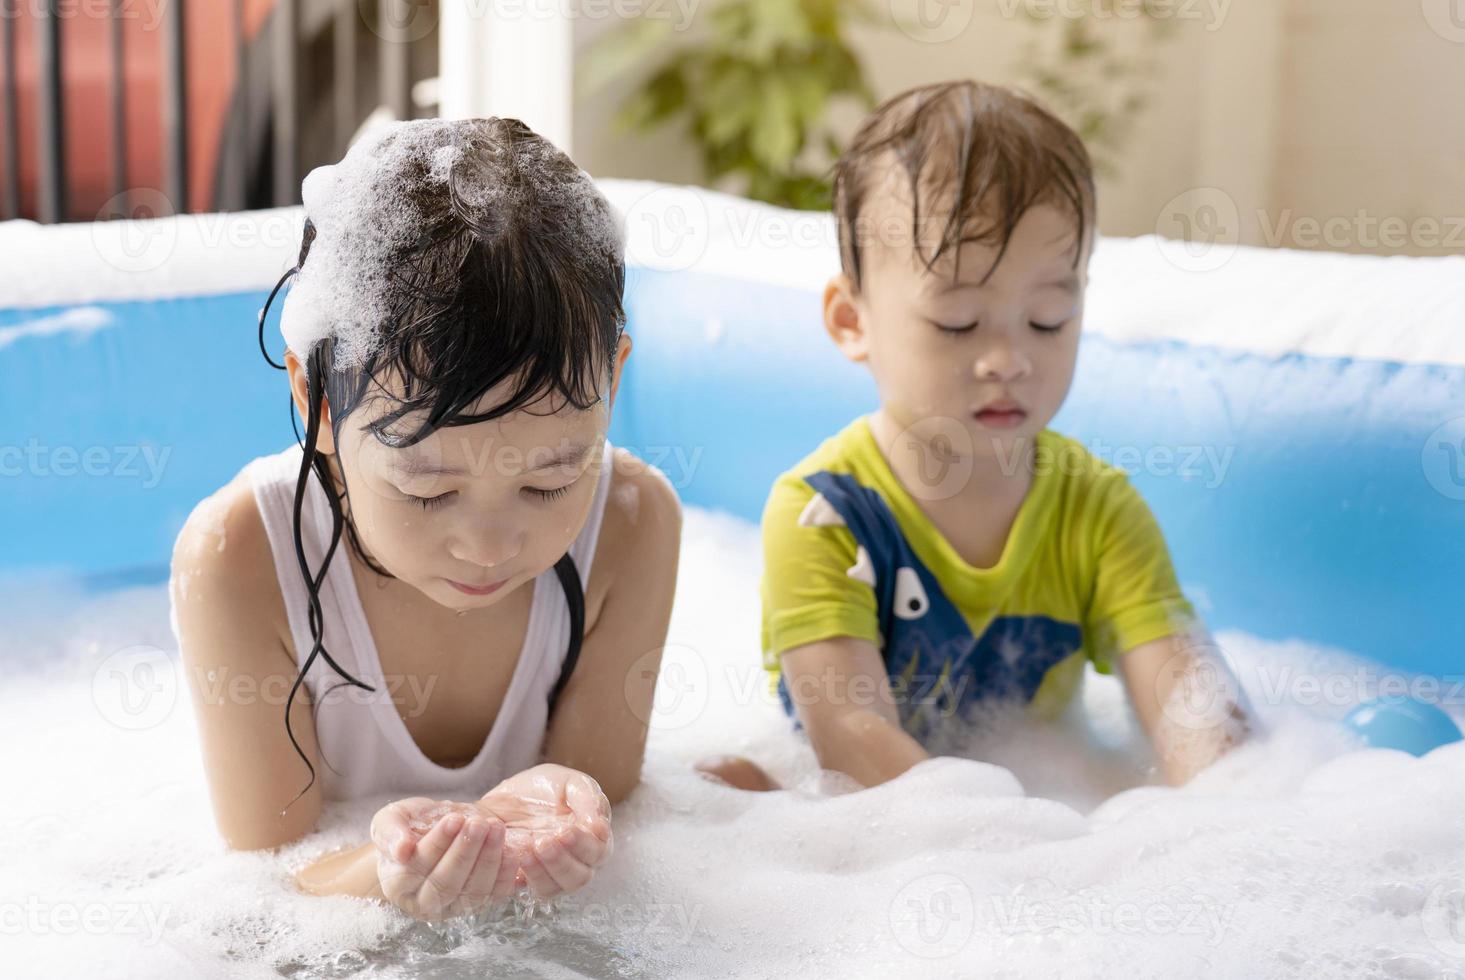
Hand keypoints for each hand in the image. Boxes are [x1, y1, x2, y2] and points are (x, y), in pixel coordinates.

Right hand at [369, 797, 516, 920]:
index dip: (436, 844)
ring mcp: (453, 907)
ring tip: (496, 828)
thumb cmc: (408, 826)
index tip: (454, 818)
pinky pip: (494, 894)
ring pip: (473, 891)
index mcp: (397, 885)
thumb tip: (401, 849)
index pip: (415, 869)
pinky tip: (511, 849)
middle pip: (446, 884)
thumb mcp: (390, 819)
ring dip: (489, 858)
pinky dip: (505, 873)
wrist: (434, 831)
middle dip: (465, 851)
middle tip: (479, 823)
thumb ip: (389, 832)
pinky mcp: (478, 903)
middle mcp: (424, 903)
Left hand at [477, 764, 613, 900]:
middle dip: (563, 861)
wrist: (508, 793)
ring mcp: (547, 874)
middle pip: (579, 877)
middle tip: (546, 840)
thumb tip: (597, 824)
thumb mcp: (570, 782)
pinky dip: (519, 875)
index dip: (586, 844)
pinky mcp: (521, 879)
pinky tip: (515, 854)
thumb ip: (588, 798)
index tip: (571, 829)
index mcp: (591, 840)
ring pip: (553, 889)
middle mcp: (574, 862)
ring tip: (529, 847)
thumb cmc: (545, 788)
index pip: (598, 852)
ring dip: (542, 872)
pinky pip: (521, 890)